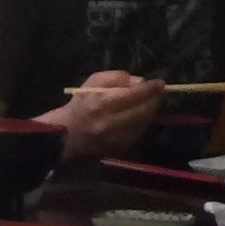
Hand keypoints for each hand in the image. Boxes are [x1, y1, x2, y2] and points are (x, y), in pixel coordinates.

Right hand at [51, 72, 165, 161]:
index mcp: (102, 103)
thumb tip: (139, 82)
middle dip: (155, 99)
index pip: (136, 94)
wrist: (65, 136)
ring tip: (150, 103)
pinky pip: (139, 132)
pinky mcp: (120, 148)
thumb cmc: (80, 105)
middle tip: (158, 92)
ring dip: (151, 111)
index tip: (159, 83)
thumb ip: (116, 77)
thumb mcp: (92, 82)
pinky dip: (142, 123)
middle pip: (145, 109)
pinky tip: (140, 116)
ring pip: (144, 122)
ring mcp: (117, 138)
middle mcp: (112, 122)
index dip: (151, 88)